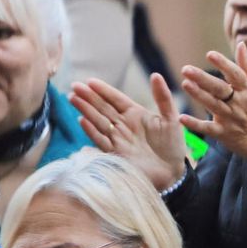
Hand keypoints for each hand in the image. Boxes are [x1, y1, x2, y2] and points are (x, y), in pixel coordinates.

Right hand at [72, 74, 188, 189]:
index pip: (115, 99)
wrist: (172, 172)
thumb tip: (156, 75)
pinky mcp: (116, 154)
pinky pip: (101, 140)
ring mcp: (118, 139)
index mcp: (134, 114)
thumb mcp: (171, 118)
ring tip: (73, 98)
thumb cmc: (173, 145)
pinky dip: (92, 131)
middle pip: (103, 108)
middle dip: (88, 97)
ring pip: (98, 121)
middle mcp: (123, 125)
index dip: (103, 90)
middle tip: (75, 86)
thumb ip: (163, 97)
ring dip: (86, 110)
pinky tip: (82, 120)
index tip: (90, 81)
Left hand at [178, 42, 246, 162]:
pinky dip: (195, 124)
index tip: (209, 55)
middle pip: (219, 89)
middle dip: (203, 79)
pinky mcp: (224, 133)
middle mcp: (239, 103)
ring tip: (185, 84)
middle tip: (186, 69)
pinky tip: (182, 118)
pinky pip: (208, 128)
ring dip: (198, 95)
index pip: (235, 74)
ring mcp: (231, 119)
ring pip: (212, 105)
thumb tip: (239, 45)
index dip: (223, 64)